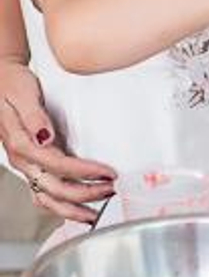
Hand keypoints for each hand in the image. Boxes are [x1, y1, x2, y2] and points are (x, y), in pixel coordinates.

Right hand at [0, 66, 115, 222]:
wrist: (1, 80)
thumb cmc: (12, 85)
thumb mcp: (23, 95)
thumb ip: (34, 117)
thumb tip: (45, 136)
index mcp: (22, 144)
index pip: (58, 165)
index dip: (85, 172)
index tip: (109, 173)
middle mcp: (23, 159)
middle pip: (54, 189)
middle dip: (84, 194)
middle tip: (111, 191)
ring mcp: (26, 165)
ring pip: (47, 198)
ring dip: (72, 209)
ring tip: (95, 213)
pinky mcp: (32, 164)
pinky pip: (43, 193)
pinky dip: (60, 205)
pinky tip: (76, 208)